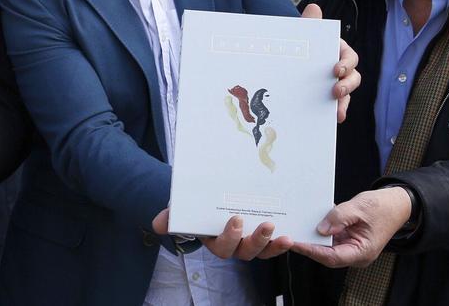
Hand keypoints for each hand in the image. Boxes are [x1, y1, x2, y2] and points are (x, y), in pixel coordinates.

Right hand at [152, 207, 292, 259]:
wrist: (211, 198)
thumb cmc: (197, 205)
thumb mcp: (184, 208)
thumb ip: (172, 216)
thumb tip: (157, 224)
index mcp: (214, 240)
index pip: (221, 246)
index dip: (230, 236)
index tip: (236, 219)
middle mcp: (234, 246)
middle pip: (245, 252)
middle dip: (256, 240)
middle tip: (265, 224)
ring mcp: (251, 243)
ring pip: (262, 251)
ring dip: (272, 244)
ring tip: (280, 232)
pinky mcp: (266, 237)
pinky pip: (275, 246)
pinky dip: (283, 243)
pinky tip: (291, 235)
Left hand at [291, 187, 411, 267]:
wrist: (396, 204)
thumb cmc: (382, 207)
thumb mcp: (359, 208)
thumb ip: (339, 218)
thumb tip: (320, 230)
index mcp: (362, 252)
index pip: (332, 257)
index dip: (312, 251)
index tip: (295, 243)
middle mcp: (356, 254)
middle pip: (326, 255)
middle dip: (307, 246)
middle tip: (287, 236)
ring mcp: (352, 248)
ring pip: (326, 248)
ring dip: (311, 239)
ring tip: (293, 229)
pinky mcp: (348, 240)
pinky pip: (330, 239)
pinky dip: (319, 233)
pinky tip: (306, 224)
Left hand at [302, 3, 360, 121]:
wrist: (288, 60)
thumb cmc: (300, 45)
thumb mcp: (303, 35)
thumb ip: (309, 24)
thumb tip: (314, 8)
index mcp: (337, 52)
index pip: (349, 57)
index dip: (346, 63)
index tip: (336, 69)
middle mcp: (341, 68)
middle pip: (353, 77)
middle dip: (347, 84)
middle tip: (336, 90)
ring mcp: (336, 84)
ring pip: (347, 93)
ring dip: (344, 101)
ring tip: (337, 109)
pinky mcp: (330, 98)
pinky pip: (338, 105)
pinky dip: (338, 111)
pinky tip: (334, 118)